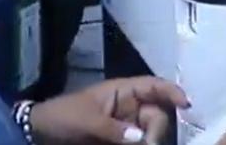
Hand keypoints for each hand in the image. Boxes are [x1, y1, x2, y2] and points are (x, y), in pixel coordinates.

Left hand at [30, 77, 187, 144]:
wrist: (39, 133)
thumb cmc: (62, 117)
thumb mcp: (86, 121)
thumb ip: (113, 129)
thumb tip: (141, 139)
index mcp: (121, 92)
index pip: (153, 86)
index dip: (171, 91)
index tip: (186, 104)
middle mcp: (128, 107)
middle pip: (156, 115)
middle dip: (156, 130)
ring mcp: (125, 126)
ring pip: (149, 134)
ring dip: (149, 141)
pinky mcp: (120, 142)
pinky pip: (138, 143)